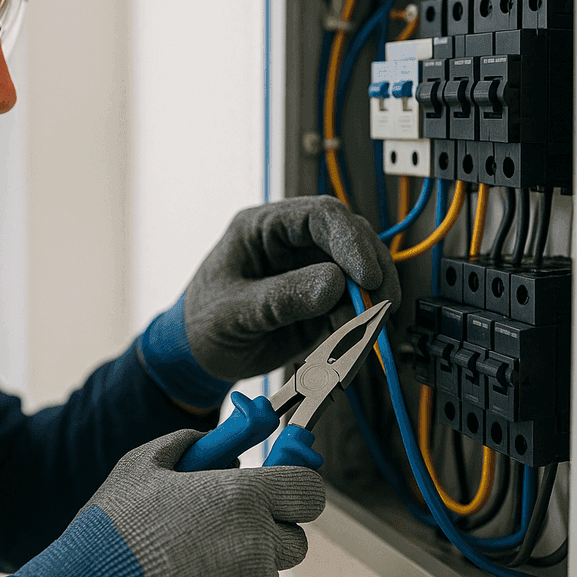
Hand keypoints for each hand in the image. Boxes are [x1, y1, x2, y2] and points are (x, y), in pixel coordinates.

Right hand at [0, 430, 324, 576]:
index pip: (308, 490)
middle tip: (227, 522)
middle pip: (295, 536)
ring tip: (192, 555)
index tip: (278, 484)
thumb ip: (190, 443)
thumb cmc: (112, 529)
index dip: (293, 485)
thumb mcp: (144, 465)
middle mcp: (256, 546)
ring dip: (245, 561)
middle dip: (269, 527)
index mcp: (241, 498)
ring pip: (270, 572)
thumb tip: (217, 439)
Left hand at [185, 196, 399, 382]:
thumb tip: (333, 283)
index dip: (351, 241)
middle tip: (379, 305)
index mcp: (262, 228)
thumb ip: (281, 298)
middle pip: (350, 240)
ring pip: (358, 273)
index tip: (367, 275)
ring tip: (363, 330)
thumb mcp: (234, 312)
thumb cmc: (202, 324)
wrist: (197, 359)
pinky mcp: (320, 302)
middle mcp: (291, 244)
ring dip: (370, 301)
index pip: (319, 216)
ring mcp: (309, 272)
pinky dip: (361, 323)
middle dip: (370, 272)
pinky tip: (352, 341)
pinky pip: (353, 305)